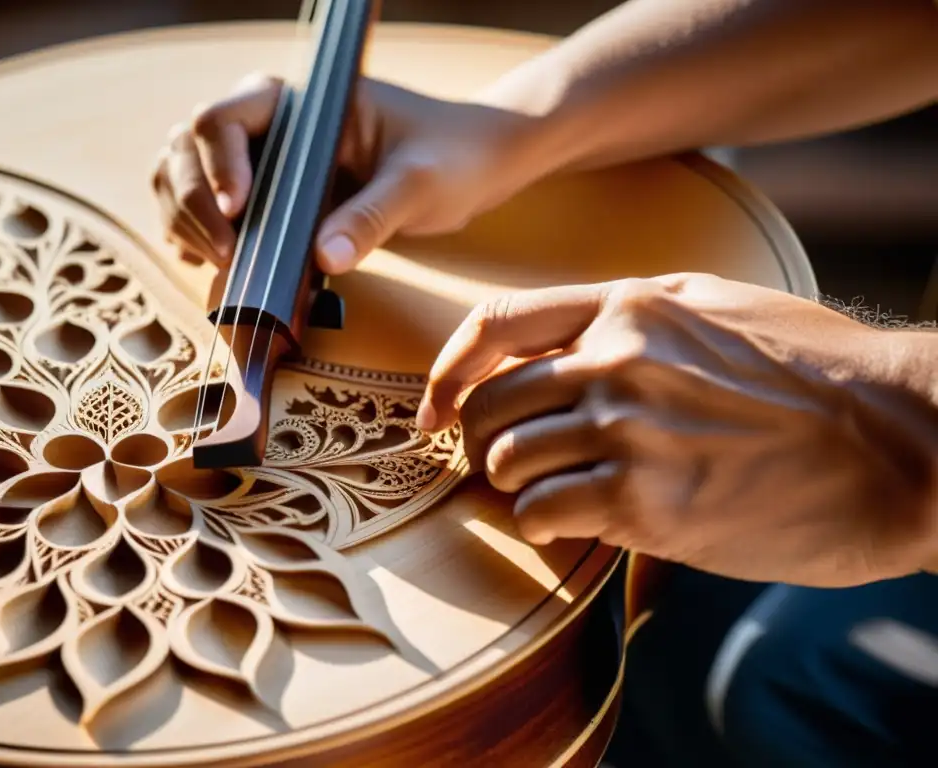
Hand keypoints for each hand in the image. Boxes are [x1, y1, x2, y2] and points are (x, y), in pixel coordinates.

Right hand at [151, 73, 540, 272]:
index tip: (236, 211)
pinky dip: (197, 233)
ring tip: (219, 262)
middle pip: (187, 149)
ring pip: (186, 177)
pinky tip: (216, 263)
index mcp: (301, 103)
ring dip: (185, 218)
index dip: (216, 166)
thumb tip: (325, 257)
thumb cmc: (452, 157)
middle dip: (190, 201)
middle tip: (225, 255)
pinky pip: (211, 210)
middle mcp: (273, 126)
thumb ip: (373, 215)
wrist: (475, 165)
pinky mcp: (274, 197)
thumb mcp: (419, 185)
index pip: (224, 119)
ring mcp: (267, 161)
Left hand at [417, 273, 937, 586]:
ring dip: (512, 485)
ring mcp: (630, 430)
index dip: (447, 369)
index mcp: (631, 306)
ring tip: (544, 494)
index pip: (497, 324)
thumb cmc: (812, 374)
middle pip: (488, 402)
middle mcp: (618, 360)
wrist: (897, 441)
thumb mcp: (717, 308)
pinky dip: (540, 522)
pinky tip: (572, 522)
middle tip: (499, 463)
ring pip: (506, 460)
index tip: (432, 406)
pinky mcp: (647, 502)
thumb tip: (561, 351)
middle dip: (477, 439)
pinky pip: (542, 512)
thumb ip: (632, 319)